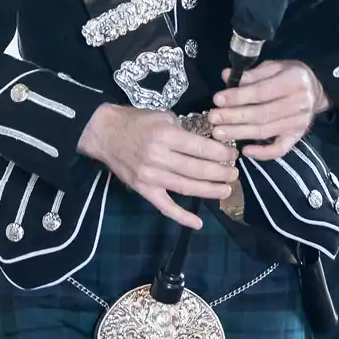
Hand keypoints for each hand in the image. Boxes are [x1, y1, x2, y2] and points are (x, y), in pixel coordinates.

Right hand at [76, 104, 236, 229]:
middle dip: (221, 172)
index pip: (200, 148)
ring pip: (187, 188)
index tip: (233, 154)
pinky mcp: (143, 189)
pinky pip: (165, 206)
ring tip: (226, 190)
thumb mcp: (162, 115)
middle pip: (197, 169)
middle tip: (234, 173)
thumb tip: (206, 142)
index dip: (221, 153)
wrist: (104, 133)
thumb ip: (183, 129)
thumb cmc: (135, 121)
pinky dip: (182, 216)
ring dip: (210, 191)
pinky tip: (198, 223)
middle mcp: (159, 158)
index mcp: (165, 136)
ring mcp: (151, 177)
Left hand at [208, 60, 329, 160]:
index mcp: (294, 81)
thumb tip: (226, 76)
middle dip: (234, 117)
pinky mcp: (298, 136)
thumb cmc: (289, 75)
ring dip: (240, 133)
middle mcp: (299, 103)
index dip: (238, 97)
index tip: (218, 99)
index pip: (261, 92)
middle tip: (212, 118)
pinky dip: (263, 153)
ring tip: (219, 132)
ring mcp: (299, 123)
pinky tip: (245, 151)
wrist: (316, 89)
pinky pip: (280, 149)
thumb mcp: (274, 67)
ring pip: (265, 131)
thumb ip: (251, 74)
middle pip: (261, 114)